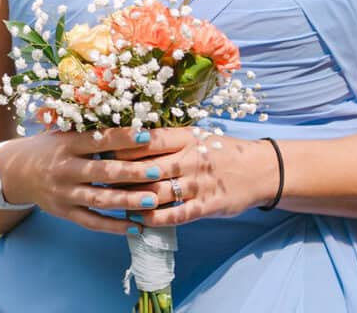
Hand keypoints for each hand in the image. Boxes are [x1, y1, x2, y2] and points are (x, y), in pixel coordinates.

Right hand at [0, 128, 180, 235]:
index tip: (147, 134)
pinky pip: (92, 222)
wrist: (14, 172)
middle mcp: (64, 170)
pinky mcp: (64, 213)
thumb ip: (90, 128)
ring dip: (127, 201)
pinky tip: (137, 226)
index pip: (98, 140)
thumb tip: (127, 114)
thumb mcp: (63, 131)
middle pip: (101, 173)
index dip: (122, 138)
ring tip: (153, 200)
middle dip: (131, 172)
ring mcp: (64, 194)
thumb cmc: (49, 146)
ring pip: (99, 200)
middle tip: (157, 170)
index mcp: (66, 144)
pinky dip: (114, 226)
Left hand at [103, 128, 280, 228]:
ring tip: (110, 201)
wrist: (260, 169)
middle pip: (145, 167)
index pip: (146, 140)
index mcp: (186, 137)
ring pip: (156, 192)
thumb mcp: (198, 136)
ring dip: (131, 199)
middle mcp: (190, 159)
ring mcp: (198, 184)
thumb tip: (131, 139)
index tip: (99, 150)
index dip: (120, 146)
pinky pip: (174, 215)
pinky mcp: (206, 206)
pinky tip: (138, 219)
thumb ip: (168, 140)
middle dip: (118, 175)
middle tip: (96, 179)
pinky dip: (154, 218)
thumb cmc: (222, 150)